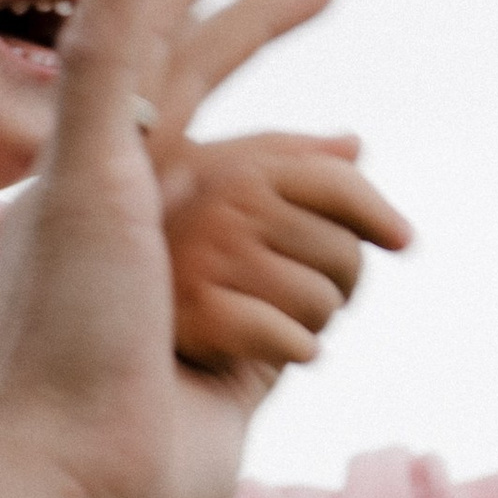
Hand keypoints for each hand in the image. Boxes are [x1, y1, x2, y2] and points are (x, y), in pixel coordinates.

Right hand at [164, 129, 411, 371]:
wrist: (94, 333)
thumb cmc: (168, 260)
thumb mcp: (222, 195)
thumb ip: (289, 163)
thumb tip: (355, 145)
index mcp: (236, 169)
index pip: (337, 182)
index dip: (379, 214)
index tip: (403, 241)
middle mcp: (223, 204)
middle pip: (344, 250)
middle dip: (333, 283)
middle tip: (292, 294)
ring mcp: (208, 258)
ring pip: (323, 302)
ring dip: (307, 325)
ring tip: (264, 319)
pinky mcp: (199, 317)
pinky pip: (295, 342)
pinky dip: (292, 353)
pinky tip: (260, 349)